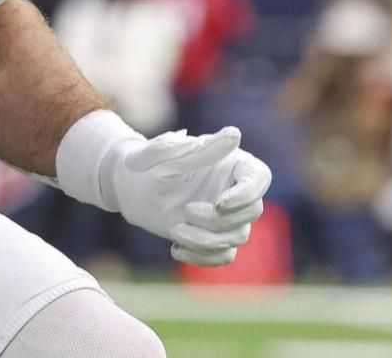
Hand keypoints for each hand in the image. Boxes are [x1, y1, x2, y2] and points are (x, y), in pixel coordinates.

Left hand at [102, 125, 271, 266]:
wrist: (131, 187)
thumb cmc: (151, 163)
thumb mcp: (170, 154)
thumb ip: (202, 148)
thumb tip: (234, 135)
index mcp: (233, 163)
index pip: (259, 178)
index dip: (246, 194)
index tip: (219, 204)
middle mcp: (237, 190)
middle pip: (253, 211)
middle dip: (219, 219)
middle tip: (185, 211)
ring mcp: (230, 217)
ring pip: (238, 237)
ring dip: (206, 239)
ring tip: (174, 230)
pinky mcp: (218, 238)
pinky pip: (224, 255)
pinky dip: (202, 256)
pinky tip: (176, 248)